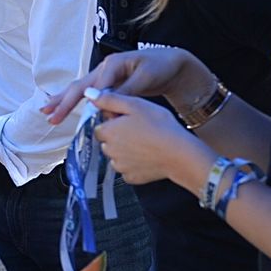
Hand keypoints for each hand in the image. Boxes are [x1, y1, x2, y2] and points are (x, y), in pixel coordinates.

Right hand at [41, 47, 212, 126]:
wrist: (171, 64)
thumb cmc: (160, 67)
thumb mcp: (146, 77)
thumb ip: (126, 90)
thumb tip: (107, 105)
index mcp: (112, 64)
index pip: (98, 88)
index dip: (96, 104)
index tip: (98, 120)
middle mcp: (104, 68)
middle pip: (80, 87)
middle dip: (64, 102)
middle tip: (50, 115)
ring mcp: (103, 75)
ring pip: (79, 89)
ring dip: (62, 100)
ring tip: (46, 111)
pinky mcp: (107, 83)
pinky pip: (86, 92)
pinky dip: (72, 99)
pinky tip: (60, 106)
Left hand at [87, 89, 210, 188]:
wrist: (180, 154)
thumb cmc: (160, 126)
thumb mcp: (134, 104)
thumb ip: (109, 99)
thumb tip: (89, 94)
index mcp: (108, 132)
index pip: (101, 126)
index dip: (114, 121)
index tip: (129, 119)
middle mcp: (110, 151)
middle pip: (108, 141)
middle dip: (119, 136)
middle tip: (140, 130)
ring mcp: (120, 166)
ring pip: (117, 156)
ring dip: (126, 150)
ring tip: (146, 142)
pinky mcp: (131, 177)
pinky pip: (128, 169)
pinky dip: (135, 164)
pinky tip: (148, 156)